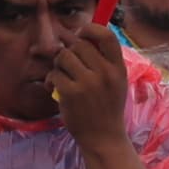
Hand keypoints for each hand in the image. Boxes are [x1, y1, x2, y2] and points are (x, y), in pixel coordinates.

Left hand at [49, 30, 129, 147]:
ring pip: (64, 57)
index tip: (81, 33)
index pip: (107, 36)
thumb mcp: (115, 82)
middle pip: (79, 45)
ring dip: (58, 65)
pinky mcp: (71, 93)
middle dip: (70, 52)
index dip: (91, 29)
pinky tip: (55, 89)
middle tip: (68, 65)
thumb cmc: (107, 108)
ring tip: (61, 77)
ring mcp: (88, 83)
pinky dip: (51, 80)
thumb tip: (79, 35)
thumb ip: (103, 60)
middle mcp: (105, 73)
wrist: (103, 138)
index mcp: (118, 68)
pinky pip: (54, 74)